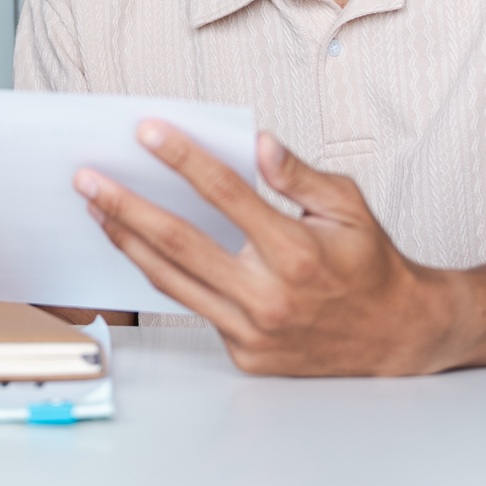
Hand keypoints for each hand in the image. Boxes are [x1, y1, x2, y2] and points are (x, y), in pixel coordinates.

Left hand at [74, 121, 456, 375]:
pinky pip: (193, 308)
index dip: (183, 159)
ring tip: (96, 210)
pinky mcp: (244, 354)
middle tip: (87, 178)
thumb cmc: (370, 263)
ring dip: (127, 242)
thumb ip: (299, 176)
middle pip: (179, 242)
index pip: (227, 194)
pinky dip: (163, 276)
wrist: (398, 337)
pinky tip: (138, 247)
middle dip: (126, 205)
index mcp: (297, 252)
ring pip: (172, 280)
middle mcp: (270, 296)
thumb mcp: (348, 208)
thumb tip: (258, 143)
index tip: (146, 131)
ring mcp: (253, 331)